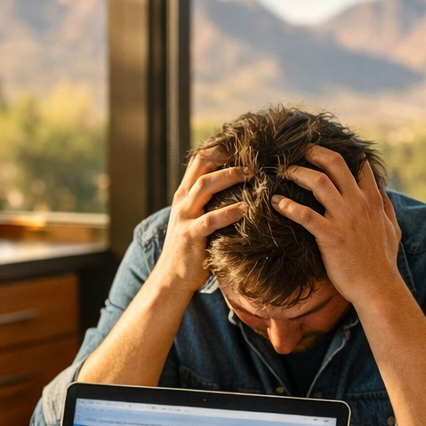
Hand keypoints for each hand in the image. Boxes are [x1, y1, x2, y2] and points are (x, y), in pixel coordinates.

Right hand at [154, 149, 246, 292]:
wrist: (172, 279)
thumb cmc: (191, 250)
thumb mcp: (197, 220)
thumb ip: (210, 205)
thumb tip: (239, 192)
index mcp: (185, 195)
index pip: (199, 161)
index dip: (220, 150)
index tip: (243, 146)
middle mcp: (183, 201)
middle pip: (203, 167)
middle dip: (228, 159)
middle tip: (253, 159)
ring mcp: (185, 217)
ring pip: (205, 186)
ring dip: (229, 177)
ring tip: (252, 176)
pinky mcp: (191, 236)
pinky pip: (210, 219)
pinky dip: (229, 212)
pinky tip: (246, 209)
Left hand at [271, 145, 401, 308]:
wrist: (378, 289)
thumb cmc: (383, 262)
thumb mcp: (392, 229)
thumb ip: (386, 207)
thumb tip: (381, 190)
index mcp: (373, 200)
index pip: (359, 164)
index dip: (341, 151)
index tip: (322, 150)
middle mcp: (359, 204)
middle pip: (335, 164)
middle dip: (313, 152)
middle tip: (297, 151)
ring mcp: (345, 219)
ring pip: (319, 183)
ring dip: (298, 173)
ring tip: (283, 172)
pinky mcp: (331, 237)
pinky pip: (306, 215)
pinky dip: (288, 206)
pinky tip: (276, 202)